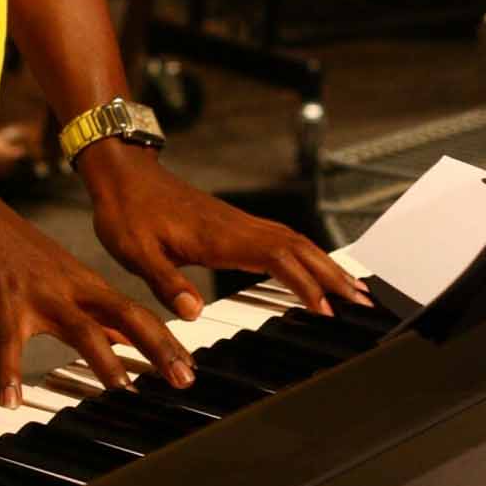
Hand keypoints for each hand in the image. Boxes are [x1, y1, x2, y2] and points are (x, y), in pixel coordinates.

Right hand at [0, 179, 198, 406]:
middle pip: (124, 315)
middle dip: (158, 348)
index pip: (135, 312)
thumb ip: (88, 306)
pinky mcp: (2, 302)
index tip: (190, 370)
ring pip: (78, 326)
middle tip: (184, 380)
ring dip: (103, 356)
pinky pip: (8, 343)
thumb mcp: (58, 275)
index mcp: (82, 282)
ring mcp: (36, 294)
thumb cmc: (10, 247)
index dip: (166, 341)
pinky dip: (9, 373)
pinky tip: (9, 401)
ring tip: (122, 387)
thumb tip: (121, 338)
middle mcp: (68, 287)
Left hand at [79, 145, 366, 318]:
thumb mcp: (135, 252)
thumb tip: (194, 312)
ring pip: (293, 240)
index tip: (326, 309)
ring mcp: (237, 223)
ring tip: (354, 291)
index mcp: (218, 236)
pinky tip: (313, 270)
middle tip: (365, 302)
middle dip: (332, 274)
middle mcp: (235, 226)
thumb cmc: (126, 211)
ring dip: (325, 264)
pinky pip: (279, 238)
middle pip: (297, 246)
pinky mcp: (232, 224)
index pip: (274, 256)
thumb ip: (166, 281)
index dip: (302, 282)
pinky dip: (305, 254)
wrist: (121, 173)